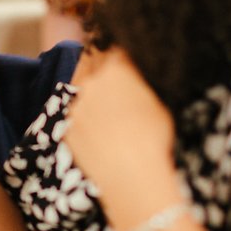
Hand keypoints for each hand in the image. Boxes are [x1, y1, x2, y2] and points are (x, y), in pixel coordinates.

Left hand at [65, 48, 179, 224]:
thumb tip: (141, 73)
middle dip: (108, 75)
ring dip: (97, 101)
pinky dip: (90, 124)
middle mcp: (91, 83)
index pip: (118, 51)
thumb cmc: (158, 140)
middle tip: (123, 93)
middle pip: (97, 69)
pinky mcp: (68, 130)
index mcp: (117, 70)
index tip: (130, 65)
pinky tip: (105, 138)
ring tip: (116, 121)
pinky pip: (80, 120)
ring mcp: (77, 107)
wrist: (134, 179)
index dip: (125, 59)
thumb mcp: (162, 103)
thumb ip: (146, 81)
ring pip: (87, 96)